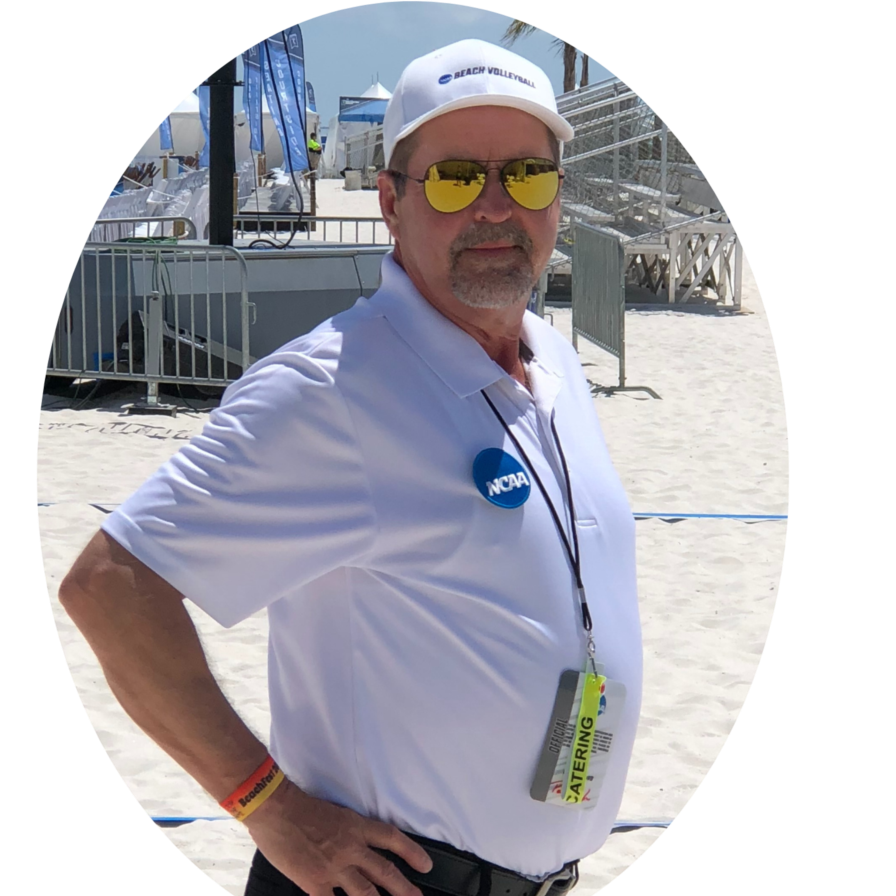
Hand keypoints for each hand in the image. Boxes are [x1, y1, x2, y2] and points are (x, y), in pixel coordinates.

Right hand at [244, 778, 433, 895]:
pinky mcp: (316, 883)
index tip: (426, 864)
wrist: (276, 808)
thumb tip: (357, 849)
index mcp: (356, 826)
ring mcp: (335, 868)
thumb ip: (347, 832)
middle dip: (404, 888)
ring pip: (366, 893)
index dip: (412, 852)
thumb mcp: (334, 814)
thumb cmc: (300, 806)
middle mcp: (351, 848)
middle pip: (385, 871)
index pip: (391, 838)